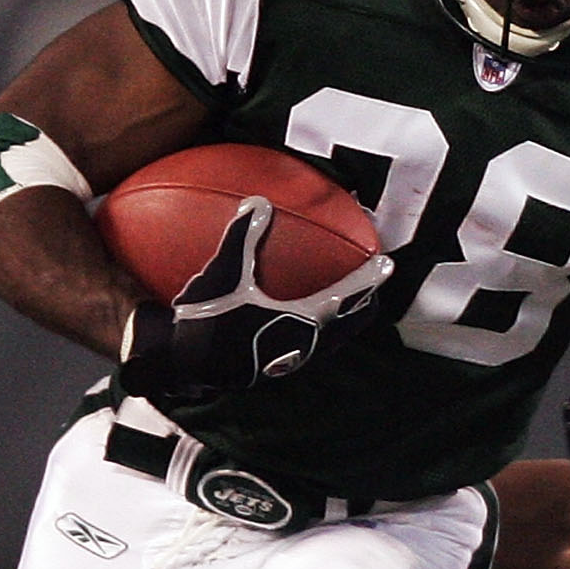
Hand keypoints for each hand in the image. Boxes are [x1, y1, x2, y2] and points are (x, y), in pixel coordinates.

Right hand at [118, 198, 390, 409]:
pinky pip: (304, 345)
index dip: (369, 278)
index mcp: (302, 322)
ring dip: (341, 321)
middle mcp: (304, 345)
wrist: (182, 364)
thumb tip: (257, 201)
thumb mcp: (224, 273)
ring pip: (330, 340)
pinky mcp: (272, 367)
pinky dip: (311, 329)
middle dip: (363, 305)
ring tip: (344, 305)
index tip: (388, 263)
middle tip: (374, 289)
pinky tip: (293, 320)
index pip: (348, 296)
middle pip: (349, 325)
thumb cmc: (206, 318)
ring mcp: (289, 360)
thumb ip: (242, 238)